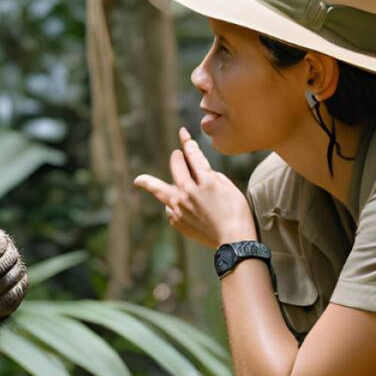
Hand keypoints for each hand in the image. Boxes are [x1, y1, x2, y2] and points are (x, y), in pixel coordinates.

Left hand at [134, 127, 256, 247]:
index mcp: (206, 182)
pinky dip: (171, 204)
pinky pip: (169, 208)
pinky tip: (172, 204)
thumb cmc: (237, 213)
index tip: (182, 133)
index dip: (187, 143)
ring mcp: (180, 208)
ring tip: (138, 181)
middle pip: (177, 168)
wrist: (233, 242)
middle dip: (177, 159)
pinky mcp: (177, 221)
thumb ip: (212, 176)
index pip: (194, 156)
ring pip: (161, 190)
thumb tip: (200, 172)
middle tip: (176, 155)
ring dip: (150, 183)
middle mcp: (189, 193)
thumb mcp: (229, 188)